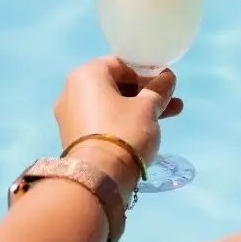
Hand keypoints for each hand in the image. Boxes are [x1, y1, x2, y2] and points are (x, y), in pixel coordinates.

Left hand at [54, 57, 183, 192]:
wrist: (98, 177)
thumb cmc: (124, 131)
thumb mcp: (148, 108)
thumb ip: (159, 89)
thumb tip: (167, 78)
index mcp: (86, 74)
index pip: (121, 64)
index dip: (146, 73)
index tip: (166, 85)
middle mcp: (71, 90)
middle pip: (115, 85)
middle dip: (145, 94)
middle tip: (171, 102)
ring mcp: (69, 115)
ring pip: (110, 105)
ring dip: (137, 108)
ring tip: (168, 117)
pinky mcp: (72, 136)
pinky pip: (101, 120)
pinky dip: (120, 122)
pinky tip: (143, 131)